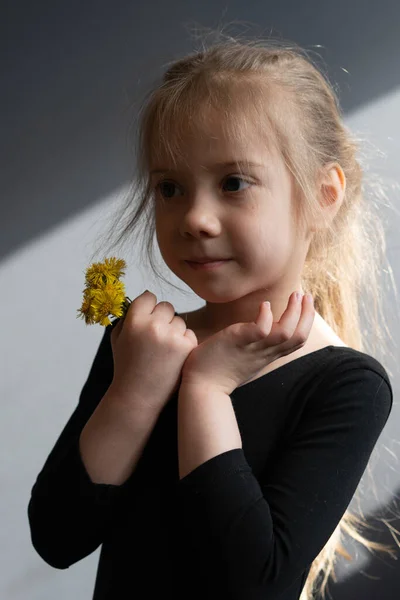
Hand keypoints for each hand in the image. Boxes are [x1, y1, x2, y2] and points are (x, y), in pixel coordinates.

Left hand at [180, 292, 314, 394]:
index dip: (305, 322)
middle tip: (307, 296)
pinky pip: (260, 330)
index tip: (305, 304)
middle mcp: (265, 353)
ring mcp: (253, 348)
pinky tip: (264, 305)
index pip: (296, 341)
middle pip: (298, 337)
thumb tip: (249, 327)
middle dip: (307, 314)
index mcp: (267, 355)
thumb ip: (252, 343)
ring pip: (285, 333)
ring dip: (294, 312)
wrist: (202, 387)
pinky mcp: (238, 342)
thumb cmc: (217, 369)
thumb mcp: (243, 355)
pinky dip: (266, 316)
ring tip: (295, 295)